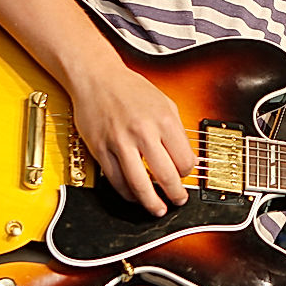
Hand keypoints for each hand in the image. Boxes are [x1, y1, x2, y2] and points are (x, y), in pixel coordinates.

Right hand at [69, 62, 196, 216]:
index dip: (187, 173)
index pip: (183, 160)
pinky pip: (116, 180)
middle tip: (178, 201)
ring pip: (139, 184)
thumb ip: (177, 131)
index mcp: (163, 120)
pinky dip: (127, 193)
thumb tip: (188, 160)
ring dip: (151, 202)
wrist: (96, 77)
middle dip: (175, 195)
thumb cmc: (131, 89)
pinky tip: (134, 195)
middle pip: (165, 176)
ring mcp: (120, 142)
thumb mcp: (165, 103)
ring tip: (157, 208)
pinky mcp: (100, 149)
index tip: (184, 176)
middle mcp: (143, 132)